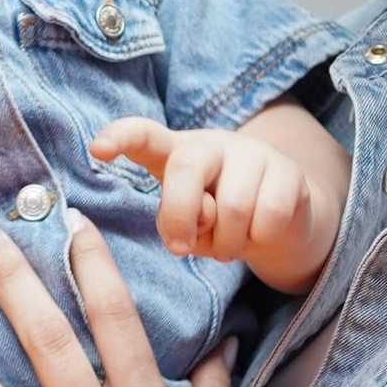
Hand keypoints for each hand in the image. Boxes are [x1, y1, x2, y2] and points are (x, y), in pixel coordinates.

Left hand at [92, 114, 341, 290]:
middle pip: (185, 168)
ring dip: (227, 243)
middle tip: (183, 250)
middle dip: (180, 215)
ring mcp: (253, 153)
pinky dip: (260, 240)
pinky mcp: (289, 171)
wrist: (278, 223)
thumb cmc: (217, 223)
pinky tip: (260, 235)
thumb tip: (204, 214)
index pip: (144, 135)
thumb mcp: (187, 226)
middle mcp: (212, 144)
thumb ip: (180, 220)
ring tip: (229, 247)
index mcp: (176, 154)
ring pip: (233, 205)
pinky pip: (269, 215)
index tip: (98, 149)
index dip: (121, 138)